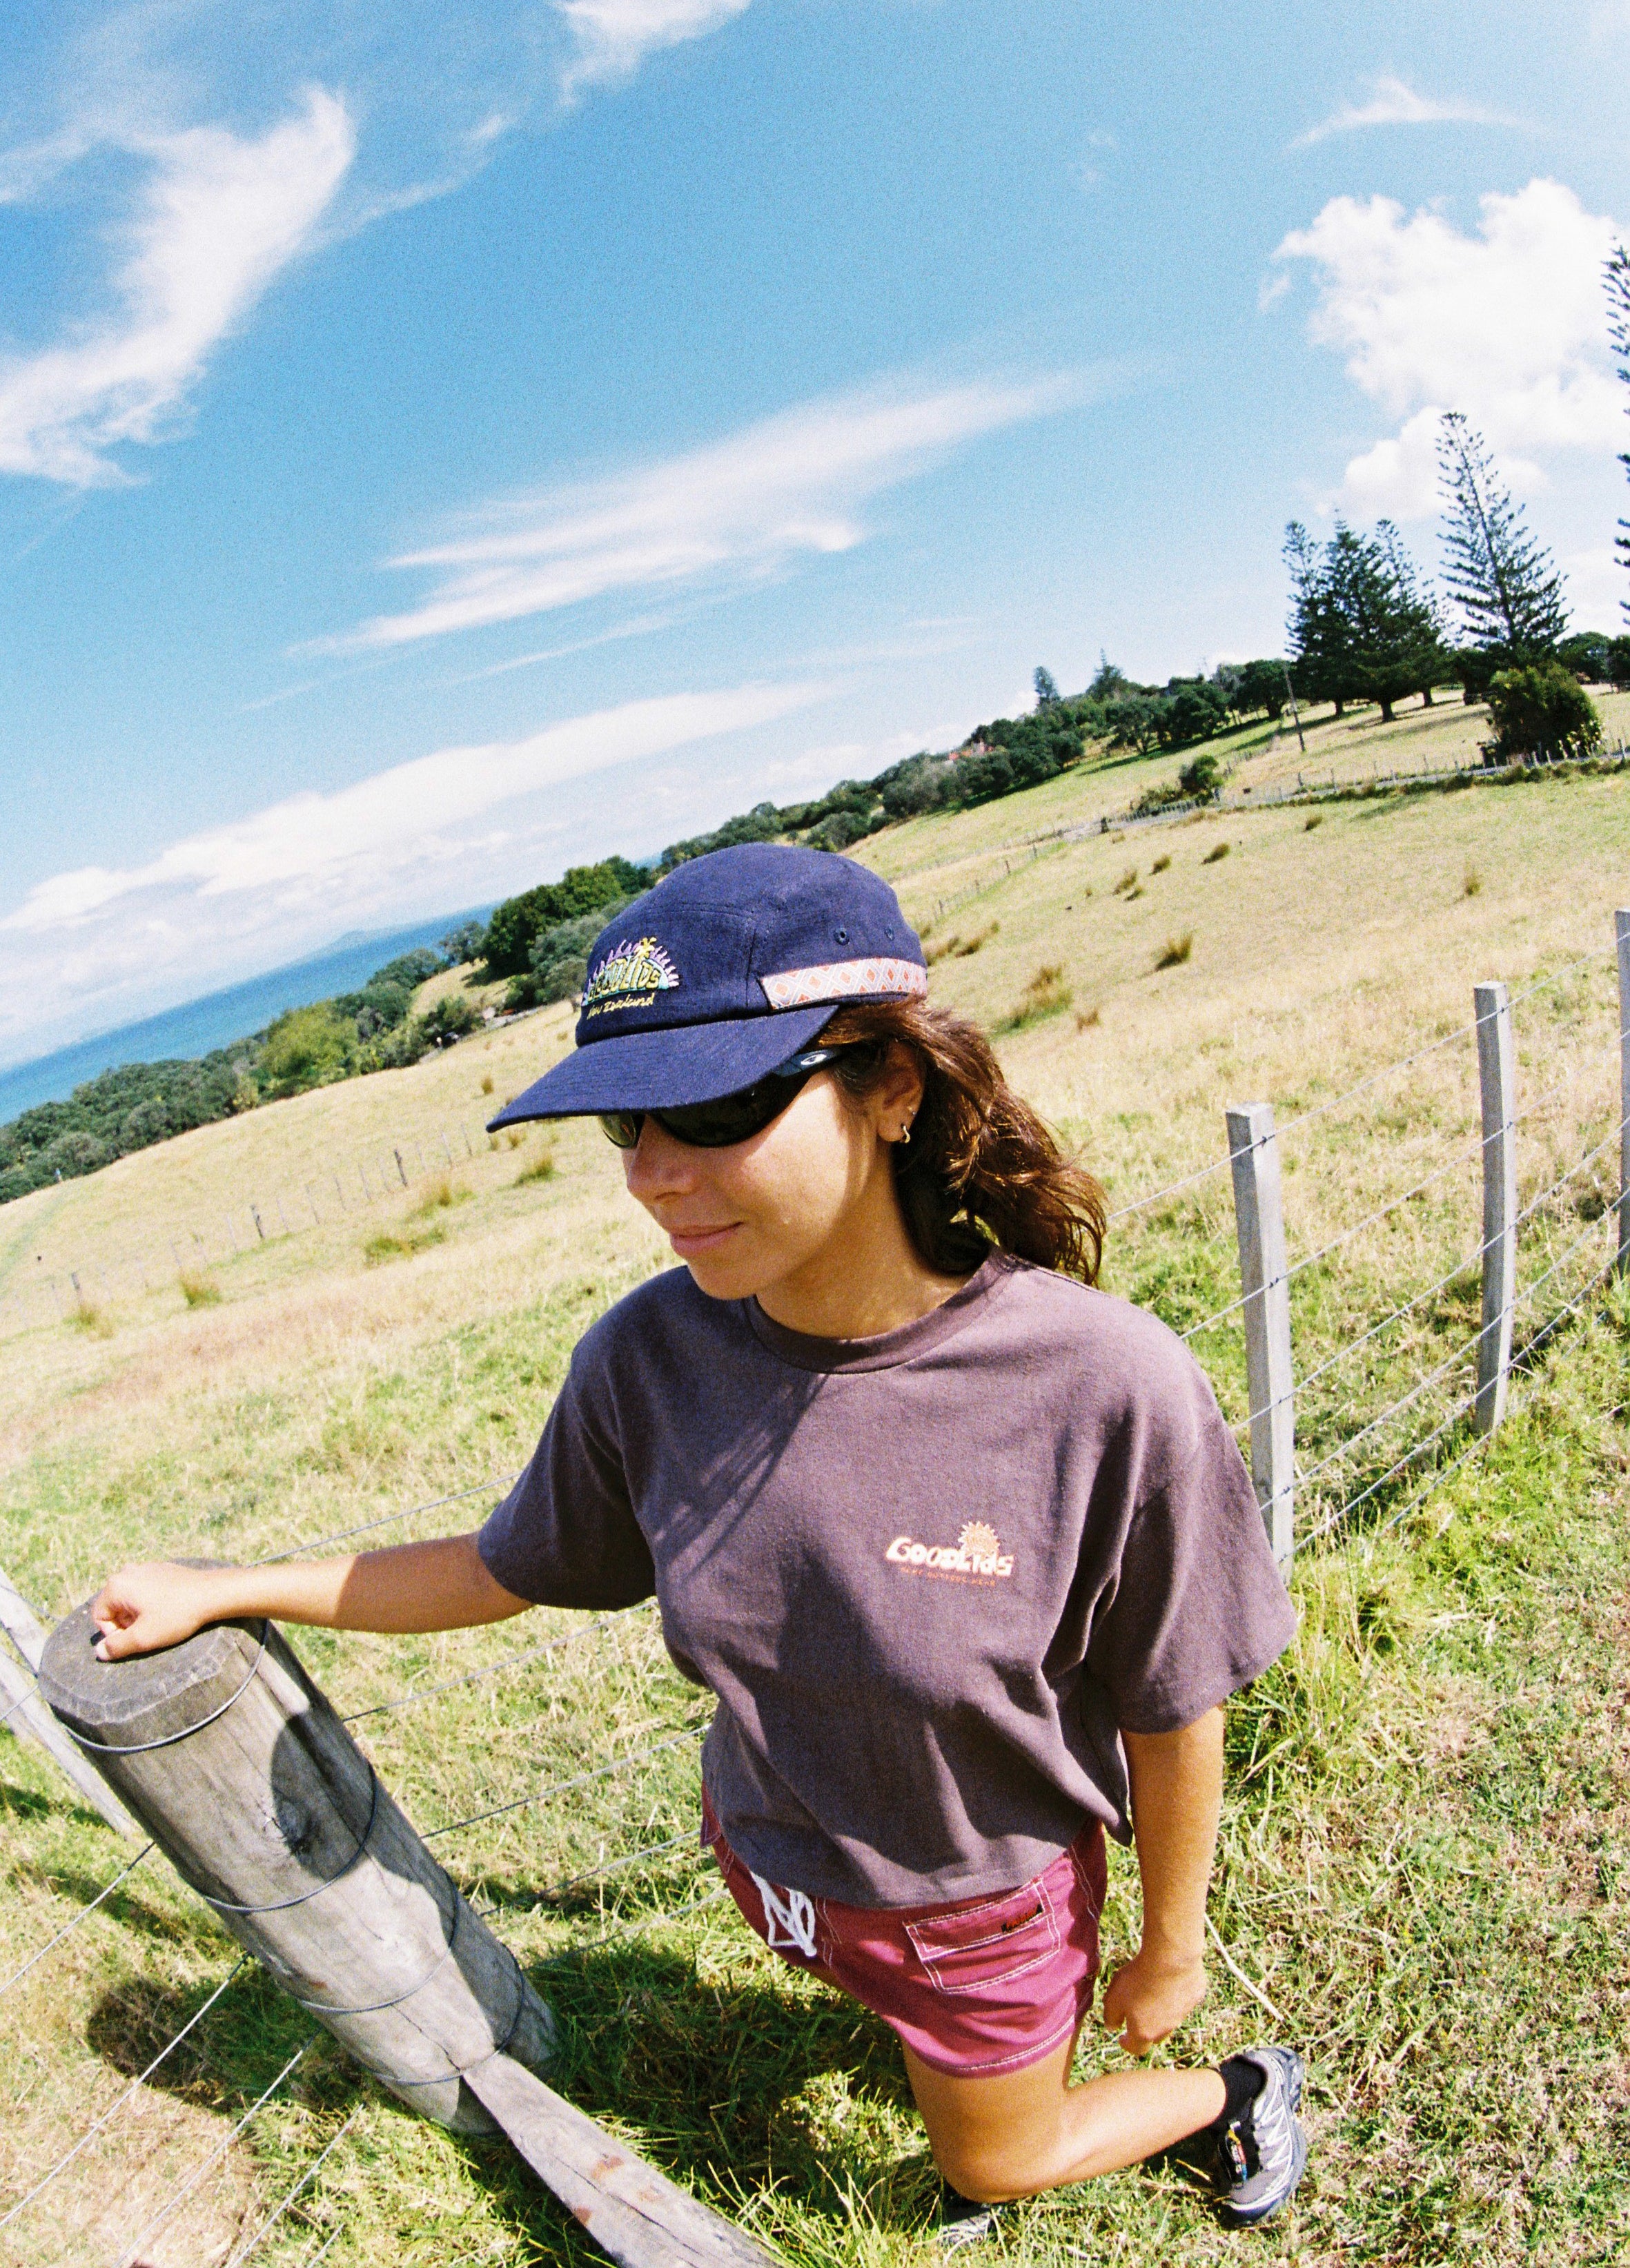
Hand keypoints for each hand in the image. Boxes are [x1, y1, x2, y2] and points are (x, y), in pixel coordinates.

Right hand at [91, 1563, 228, 1660]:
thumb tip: (99, 1651)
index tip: (136, 1638)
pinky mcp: (161, 1569)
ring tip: (160, 1620)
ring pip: (130, 1600)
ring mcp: (145, 1568)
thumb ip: (116, 1647)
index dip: (114, 1634)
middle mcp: (127, 1572)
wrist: (213, 1593)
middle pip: (114, 1607)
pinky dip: (151, 1603)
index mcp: (117, 1585)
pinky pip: (145, 1591)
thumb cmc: (176, 1615)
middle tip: (149, 1630)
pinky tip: (169, 1609)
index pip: (99, 1617)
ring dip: (139, 1615)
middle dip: (127, 1623)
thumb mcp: (143, 1638)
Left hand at [1100, 1946, 1205, 2055]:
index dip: (1128, 2045)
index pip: (1136, 2048)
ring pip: (1172, 2018)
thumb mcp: (1113, 1998)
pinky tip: (1171, 1979)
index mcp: (1145, 2032)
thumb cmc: (1138, 1979)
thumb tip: (1112, 2027)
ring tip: (1154, 1993)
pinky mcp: (1195, 1996)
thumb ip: (1111, 2016)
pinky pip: (1184, 1999)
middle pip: (1155, 2036)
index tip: (1122, 2039)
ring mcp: (1183, 2013)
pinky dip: (1177, 1994)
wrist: (1170, 1959)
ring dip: (1163, 2012)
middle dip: (1146, 2030)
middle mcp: (1166, 2028)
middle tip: (1139, 2017)